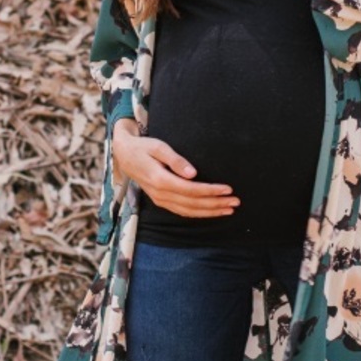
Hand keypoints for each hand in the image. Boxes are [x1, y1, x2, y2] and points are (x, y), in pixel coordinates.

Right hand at [111, 119, 238, 217]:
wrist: (124, 155)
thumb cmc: (143, 147)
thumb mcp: (158, 147)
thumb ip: (175, 160)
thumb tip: (193, 173)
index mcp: (160, 180)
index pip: (191, 190)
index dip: (210, 191)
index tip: (228, 189)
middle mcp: (160, 194)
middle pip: (193, 204)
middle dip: (216, 204)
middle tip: (235, 202)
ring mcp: (160, 200)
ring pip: (188, 211)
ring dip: (210, 212)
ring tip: (229, 210)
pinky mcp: (160, 201)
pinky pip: (182, 212)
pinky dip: (198, 214)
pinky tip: (212, 212)